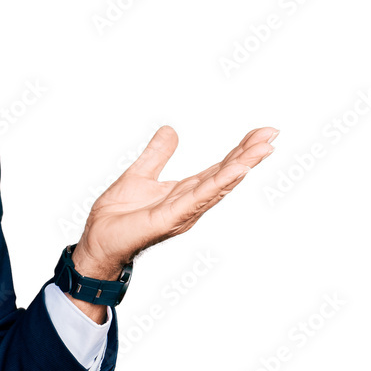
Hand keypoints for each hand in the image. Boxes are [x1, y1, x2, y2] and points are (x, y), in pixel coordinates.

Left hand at [74, 124, 277, 278]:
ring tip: (263, 149)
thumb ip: (157, 154)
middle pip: (225, 175)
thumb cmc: (117, 216)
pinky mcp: (170, 219)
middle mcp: (190, 203)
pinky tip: (236, 170)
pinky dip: (219, 184)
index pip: (218, 168)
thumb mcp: (139, 174)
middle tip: (272, 134)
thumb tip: (170, 130)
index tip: (261, 132)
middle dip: (248, 155)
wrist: (97, 240)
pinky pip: (198, 199)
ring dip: (241, 167)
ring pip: (218, 186)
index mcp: (184, 192)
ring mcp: (183, 212)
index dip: (239, 150)